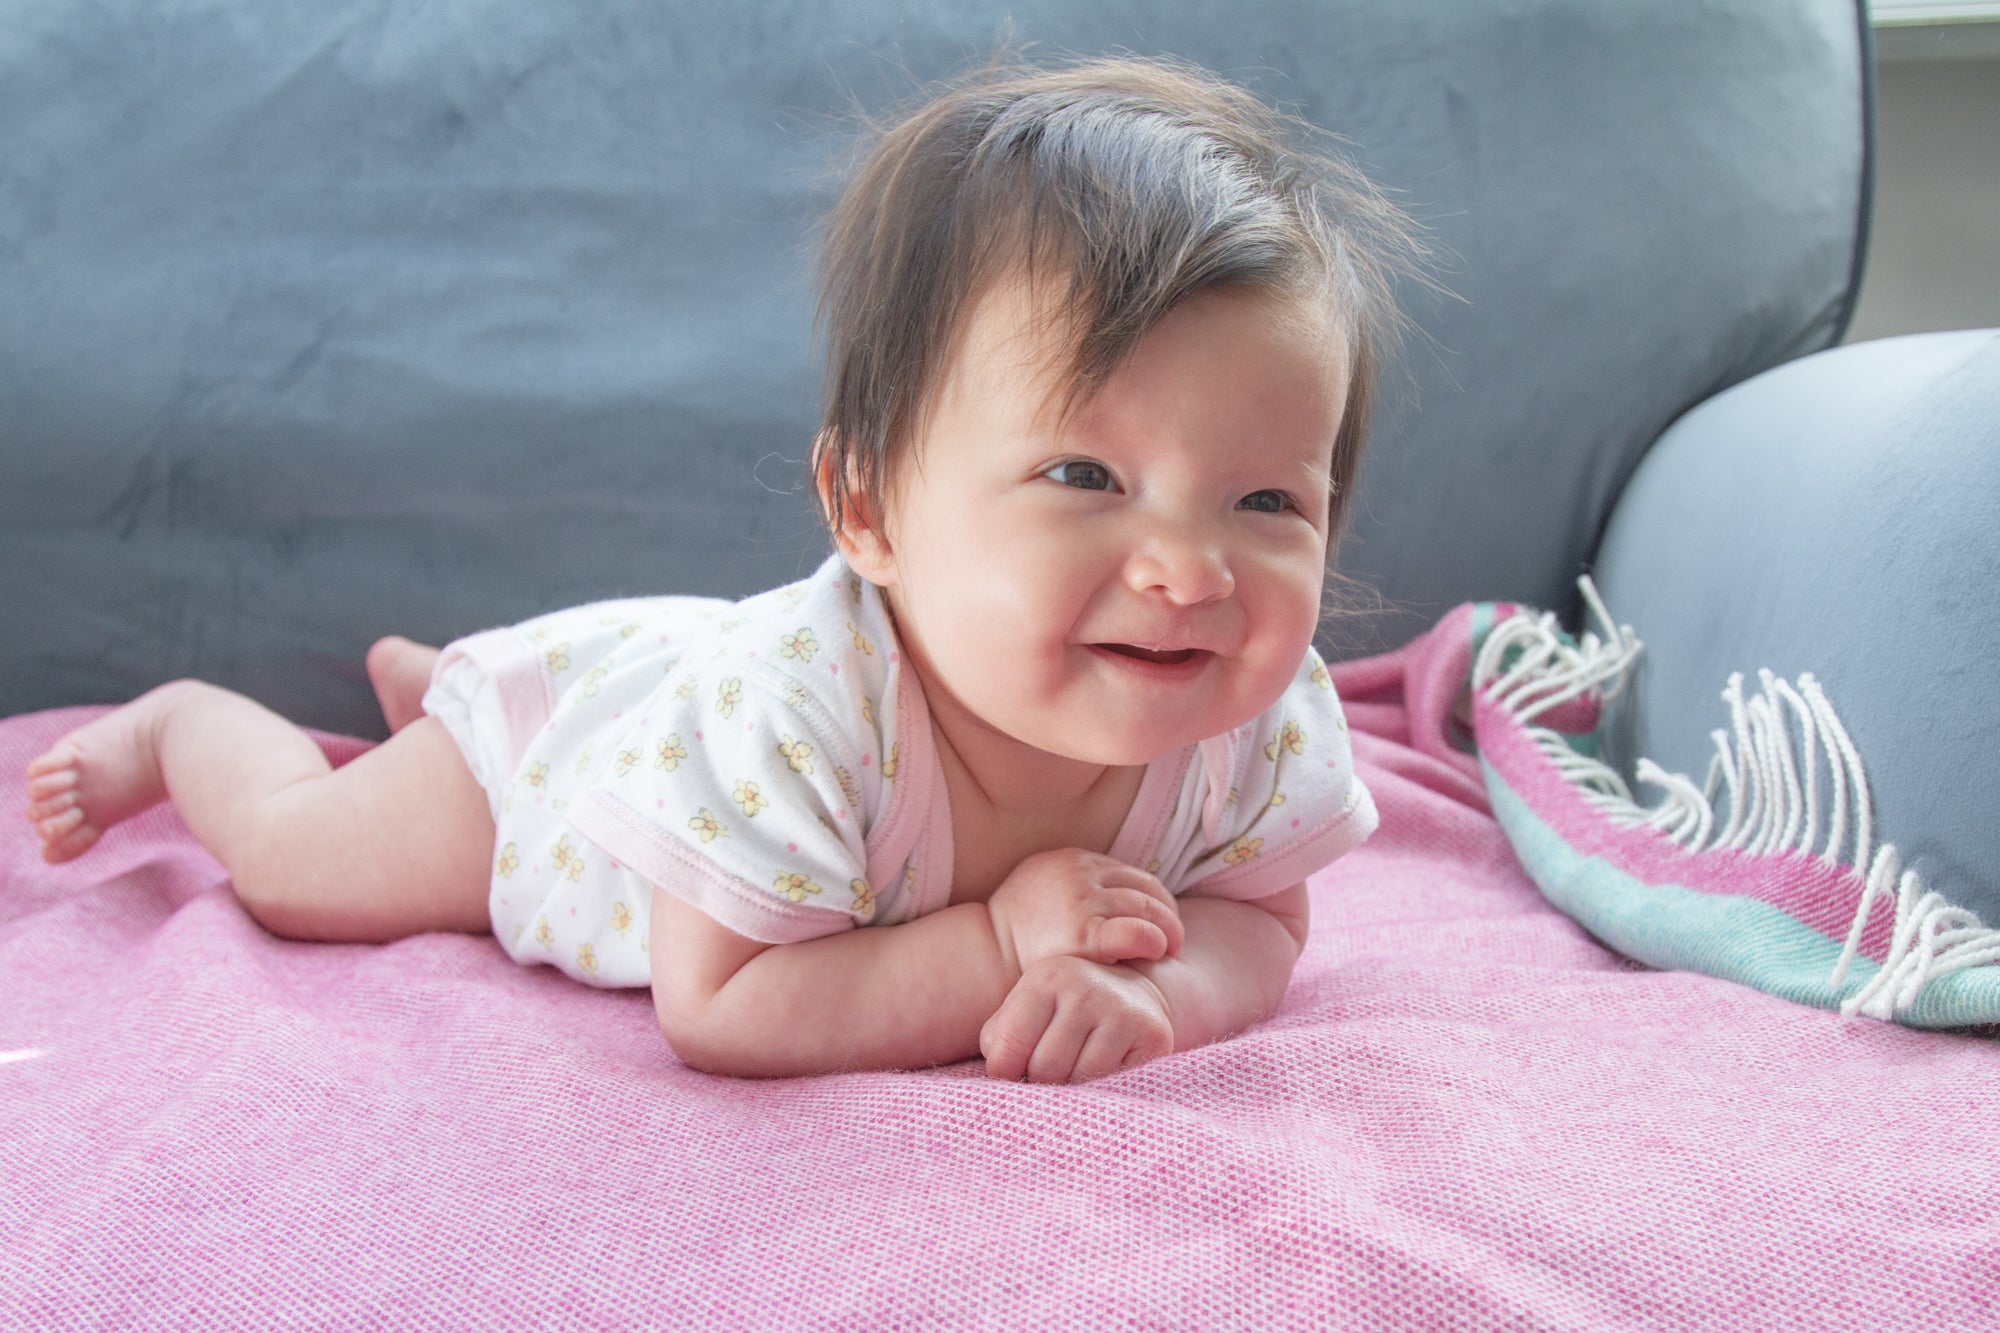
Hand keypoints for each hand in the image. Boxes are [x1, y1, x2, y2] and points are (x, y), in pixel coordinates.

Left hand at [980, 955, 1175, 1083]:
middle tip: (1048, 1077)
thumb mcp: (1029, 1008)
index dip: (1004, 1071)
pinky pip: (1115, 1084)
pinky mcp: (1153, 1035)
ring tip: (1075, 1073)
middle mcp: (1085, 988)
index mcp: (1047, 978)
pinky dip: (1105, 1089)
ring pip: (1080, 1080)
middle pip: (1044, 1067)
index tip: (1012, 1074)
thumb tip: (1000, 1073)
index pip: (1009, 1043)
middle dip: (1040, 1082)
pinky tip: (1103, 1073)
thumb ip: (1000, 1035)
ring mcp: (1121, 1010)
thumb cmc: (1068, 1010)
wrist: (1137, 993)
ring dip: (1072, 1090)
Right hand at [985, 848, 1185, 977]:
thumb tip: (1113, 894)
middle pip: (1144, 887)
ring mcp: (1082, 899)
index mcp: (1071, 858)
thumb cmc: (1016, 936)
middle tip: (1174, 941)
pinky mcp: (1084, 933)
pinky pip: (1136, 931)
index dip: (1154, 899)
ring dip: (1167, 930)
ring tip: (1170, 952)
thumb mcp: (1042, 892)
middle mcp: (1079, 872)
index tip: (1160, 922)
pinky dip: (1154, 939)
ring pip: (1146, 907)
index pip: (1131, 874)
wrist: (985, 958)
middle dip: (1167, 914)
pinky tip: (1158, 952)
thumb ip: (1075, 887)